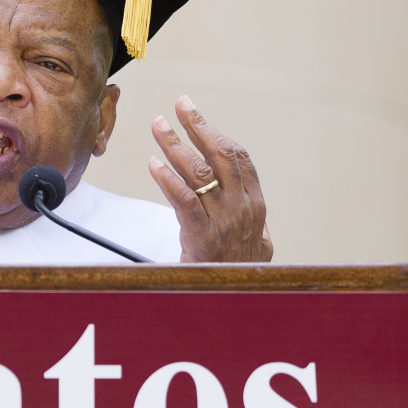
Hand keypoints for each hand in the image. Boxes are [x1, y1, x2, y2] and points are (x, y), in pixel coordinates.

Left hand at [148, 95, 272, 262]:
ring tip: (158, 125)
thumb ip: (249, 222)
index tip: (193, 113)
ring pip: (198, 173)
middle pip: (220, 155)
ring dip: (175, 145)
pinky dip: (167, 179)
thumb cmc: (240, 274)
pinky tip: (153, 164)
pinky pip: (184, 201)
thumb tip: (248, 206)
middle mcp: (243, 208)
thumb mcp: (255, 245)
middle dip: (198, 126)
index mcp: (255, 204)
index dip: (214, 131)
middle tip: (179, 105)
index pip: (238, 157)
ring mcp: (224, 222)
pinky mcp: (202, 237)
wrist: (237, 303)